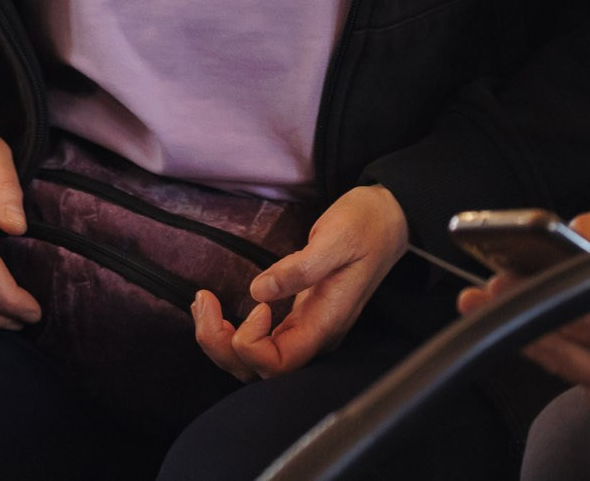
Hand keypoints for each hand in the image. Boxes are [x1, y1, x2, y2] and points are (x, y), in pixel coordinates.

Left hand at [193, 184, 406, 381]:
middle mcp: (313, 335)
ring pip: (254, 360)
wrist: (386, 219)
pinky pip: (260, 341)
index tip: (255, 304)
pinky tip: (218, 308)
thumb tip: (258, 291)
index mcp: (325, 324)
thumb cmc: (366, 227)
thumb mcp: (335, 239)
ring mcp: (305, 328)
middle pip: (258, 370)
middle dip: (221, 344)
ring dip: (220, 340)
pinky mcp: (297, 316)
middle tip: (203, 302)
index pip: (279, 364)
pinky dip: (231, 330)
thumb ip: (300, 268)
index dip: (253, 343)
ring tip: (203, 304)